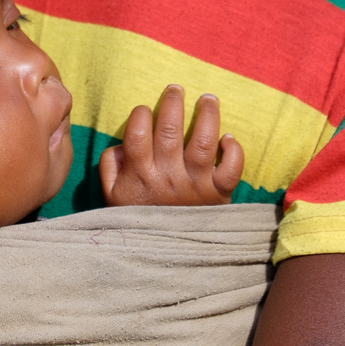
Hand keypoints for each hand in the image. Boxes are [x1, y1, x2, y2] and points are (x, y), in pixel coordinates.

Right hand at [99, 85, 243, 206]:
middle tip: (176, 89)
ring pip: (204, 140)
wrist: (166, 256)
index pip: (138, 132)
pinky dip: (234, 149)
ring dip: (207, 114)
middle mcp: (168, 175)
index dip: (141, 114)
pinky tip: (227, 138)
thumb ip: (110, 166)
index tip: (144, 110)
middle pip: (170, 128)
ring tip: (207, 99)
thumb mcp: (111, 197)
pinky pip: (231, 167)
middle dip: (173, 102)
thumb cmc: (138, 220)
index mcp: (140, 174)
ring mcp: (195, 183)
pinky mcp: (218, 193)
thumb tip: (122, 144)